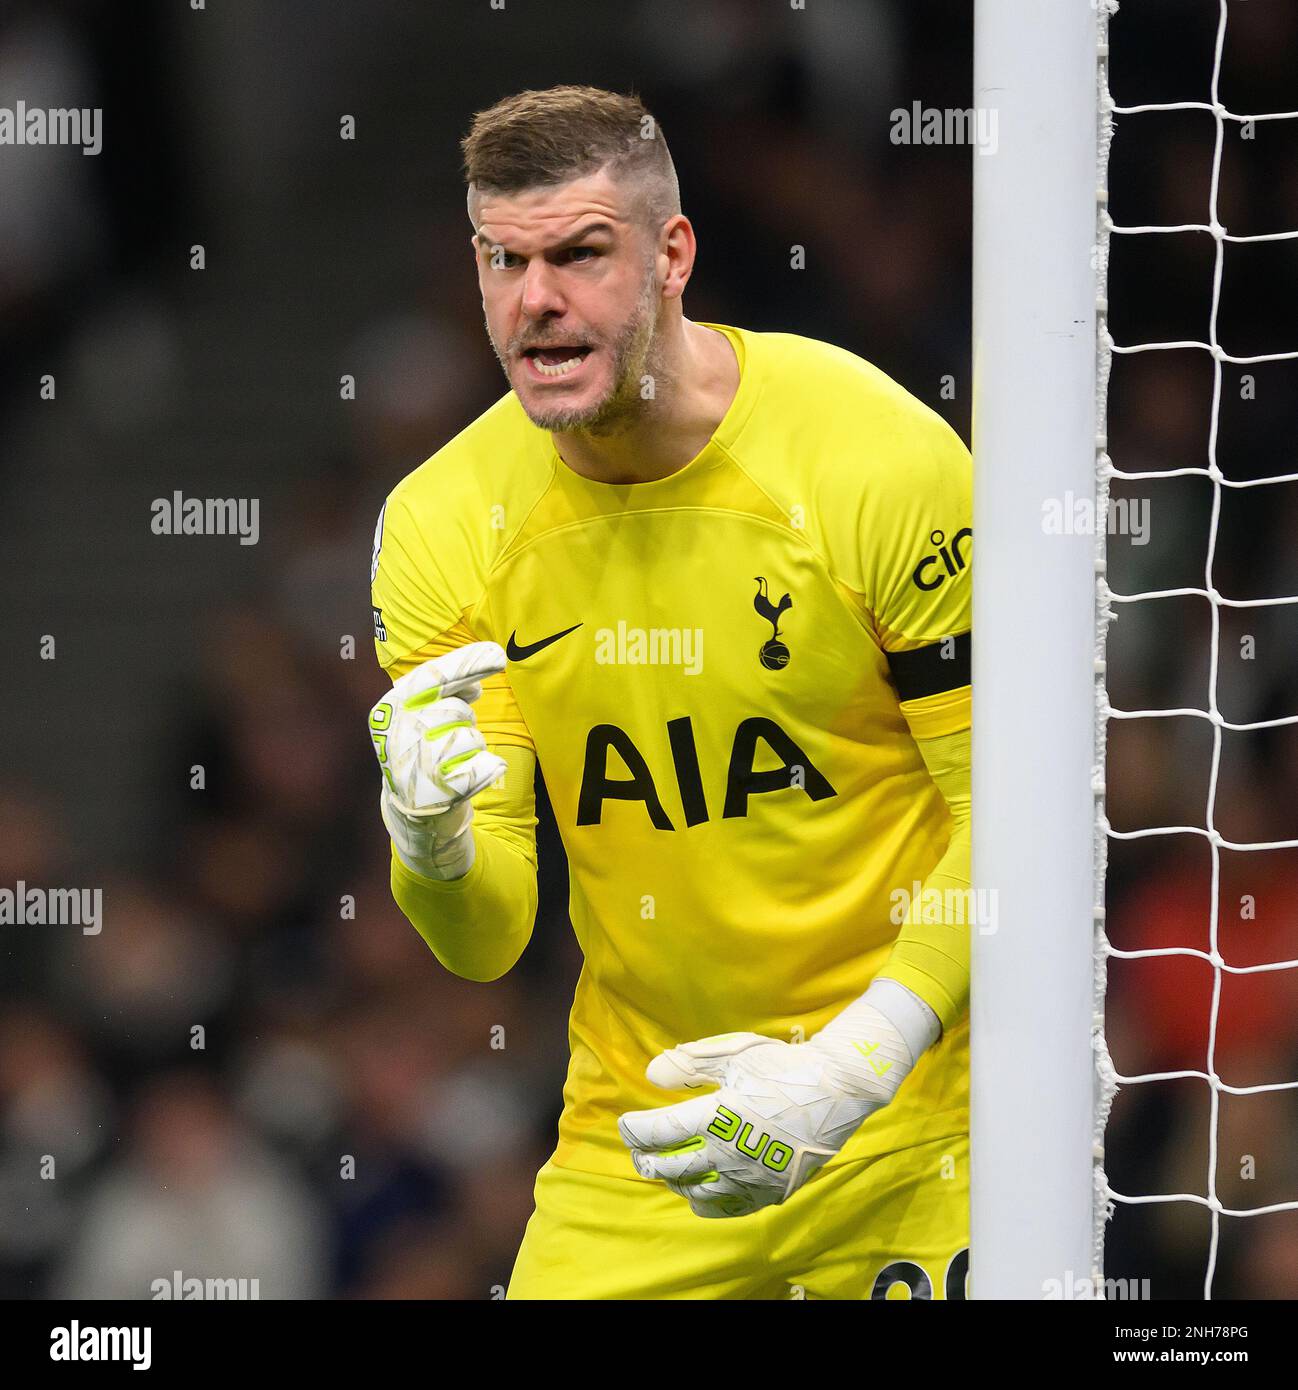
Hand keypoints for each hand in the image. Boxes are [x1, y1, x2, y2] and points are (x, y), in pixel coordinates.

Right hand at [367, 641, 508, 879]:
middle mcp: (397, 735)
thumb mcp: (427, 713)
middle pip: (457, 710)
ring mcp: (415, 766)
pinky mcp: (439, 794)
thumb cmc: (426, 749)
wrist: (416, 807)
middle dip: (465, 719)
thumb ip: (448, 691)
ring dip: (474, 746)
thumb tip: (476, 685)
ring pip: (472, 739)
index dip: (467, 664)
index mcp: (390, 708)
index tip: (500, 656)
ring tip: (454, 760)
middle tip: (452, 734)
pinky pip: (485, 767)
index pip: (432, 678)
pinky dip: (489, 768)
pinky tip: (473, 775)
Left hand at [617, 987, 931, 1217]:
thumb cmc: (782, 1066)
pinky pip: (729, 1208)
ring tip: (667, 1171)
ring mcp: (750, 1178)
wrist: (837, 1090)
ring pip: (696, 1192)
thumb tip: (651, 1076)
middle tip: (638, 1152)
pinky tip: (699, 1194)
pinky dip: (706, 1203)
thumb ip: (689, 1065)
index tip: (626, 1124)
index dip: (635, 1129)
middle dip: (646, 1160)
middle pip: (671, 1167)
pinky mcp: (770, 1191)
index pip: (659, 1132)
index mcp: (716, 1117)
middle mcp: (729, 1154)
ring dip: (674, 1182)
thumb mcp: (733, 1054)